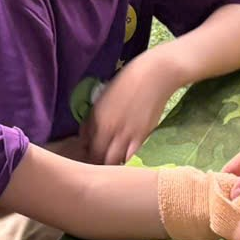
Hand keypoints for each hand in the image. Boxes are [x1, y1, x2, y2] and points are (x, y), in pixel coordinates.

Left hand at [83, 49, 179, 166]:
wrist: (155, 75)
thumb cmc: (126, 81)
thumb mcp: (102, 98)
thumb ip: (91, 120)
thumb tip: (84, 137)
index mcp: (97, 119)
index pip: (86, 148)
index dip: (85, 155)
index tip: (88, 155)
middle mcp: (110, 130)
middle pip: (99, 159)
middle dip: (96, 164)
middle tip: (98, 163)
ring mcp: (127, 135)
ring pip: (115, 162)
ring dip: (112, 165)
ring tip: (111, 163)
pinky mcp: (143, 137)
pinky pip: (131, 156)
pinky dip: (126, 160)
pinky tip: (125, 158)